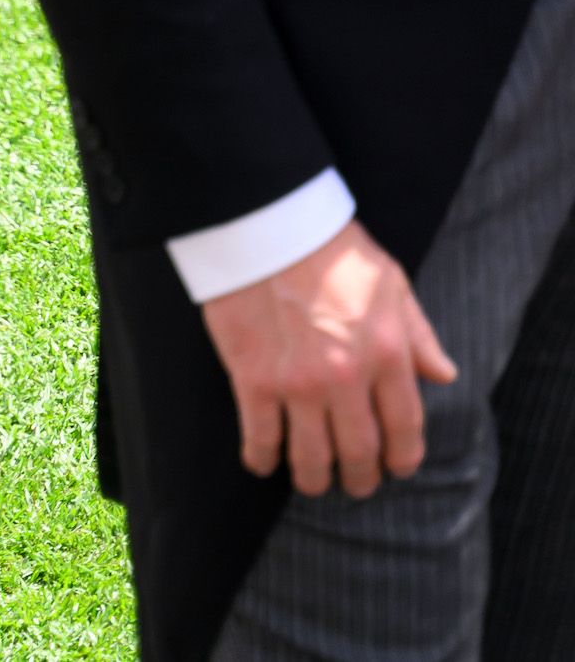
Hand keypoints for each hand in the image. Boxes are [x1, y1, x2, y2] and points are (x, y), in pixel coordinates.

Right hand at [200, 221, 457, 498]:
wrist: (263, 217)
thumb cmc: (330, 245)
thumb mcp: (390, 281)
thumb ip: (419, 333)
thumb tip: (444, 376)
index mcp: (387, 352)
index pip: (406, 429)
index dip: (403, 458)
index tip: (396, 467)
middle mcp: (346, 376)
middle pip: (360, 455)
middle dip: (361, 479)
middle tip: (355, 481)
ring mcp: (298, 382)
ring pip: (311, 460)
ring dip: (314, 479)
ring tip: (312, 478)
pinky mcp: (254, 378)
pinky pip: (260, 440)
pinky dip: (263, 460)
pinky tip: (264, 460)